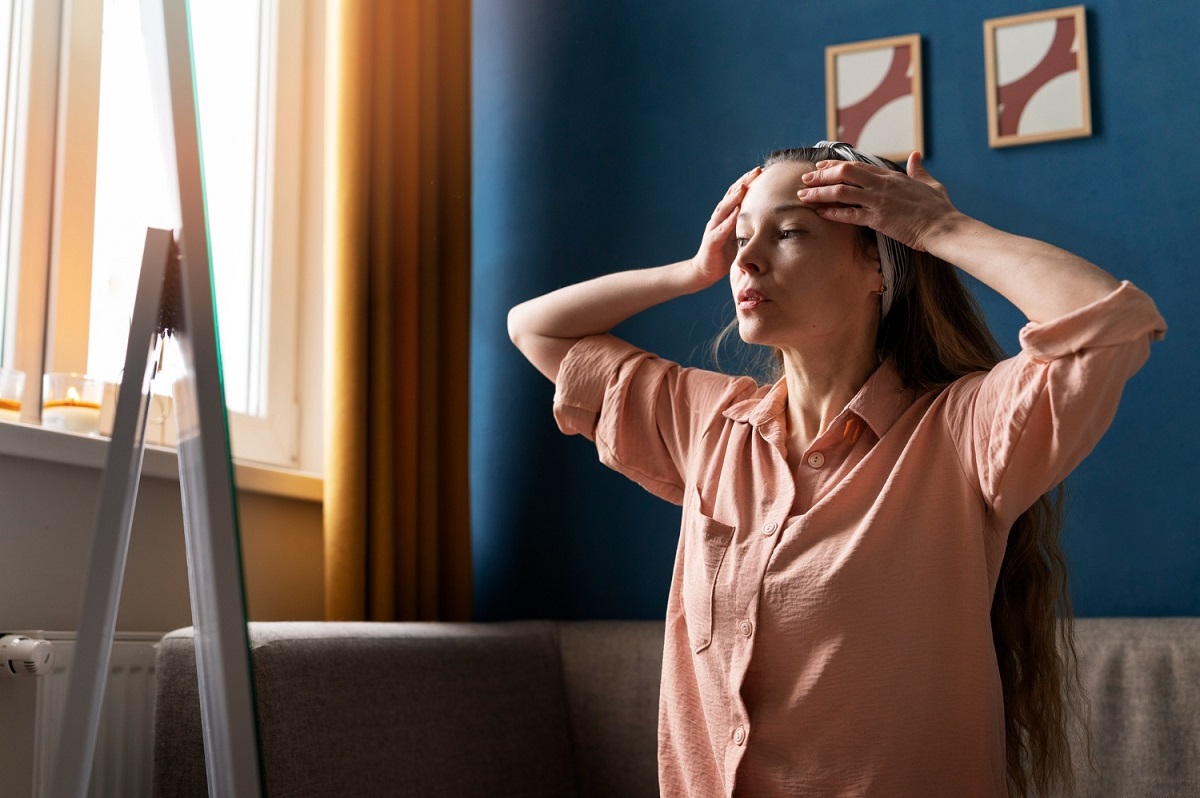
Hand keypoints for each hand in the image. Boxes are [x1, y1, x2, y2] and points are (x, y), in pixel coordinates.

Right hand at [690, 167, 760, 286]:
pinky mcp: (711, 242)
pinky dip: (727, 222)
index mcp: (727, 216)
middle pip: (731, 196)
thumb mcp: (740, 236)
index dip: (748, 181)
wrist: (705, 271)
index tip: (761, 170)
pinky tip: (735, 214)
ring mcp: (713, 229)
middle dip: (743, 182)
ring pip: (724, 210)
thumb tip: (771, 218)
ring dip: (734, 198)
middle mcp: (719, 218)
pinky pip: (720, 231)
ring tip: (744, 187)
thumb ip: (749, 225)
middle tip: (756, 171)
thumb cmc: (724, 254)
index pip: (738, 194)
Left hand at [795, 152, 961, 251]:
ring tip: (803, 196)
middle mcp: (882, 185)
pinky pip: (849, 214)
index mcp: (891, 176)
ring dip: (819, 193)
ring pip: (841, 192)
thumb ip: (918, 170)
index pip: (857, 165)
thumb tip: (916, 156)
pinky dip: (832, 213)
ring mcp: (878, 201)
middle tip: (805, 179)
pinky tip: (819, 213)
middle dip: (821, 175)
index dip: (835, 165)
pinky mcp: (878, 219)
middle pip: (844, 173)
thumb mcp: (930, 183)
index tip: (820, 166)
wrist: (944, 227)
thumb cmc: (939, 209)